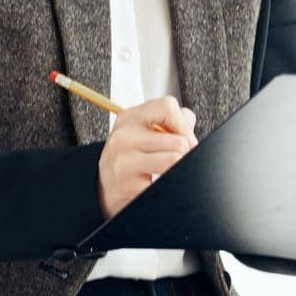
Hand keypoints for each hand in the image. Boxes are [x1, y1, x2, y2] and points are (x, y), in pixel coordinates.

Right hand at [97, 95, 198, 217]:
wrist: (106, 188)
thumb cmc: (132, 155)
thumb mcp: (143, 130)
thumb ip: (171, 120)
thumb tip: (189, 131)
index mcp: (129, 118)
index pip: (168, 107)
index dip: (184, 124)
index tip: (185, 137)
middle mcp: (124, 137)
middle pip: (178, 140)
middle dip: (187, 152)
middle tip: (179, 158)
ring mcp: (124, 162)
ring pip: (174, 160)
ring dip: (179, 168)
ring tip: (168, 170)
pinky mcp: (129, 187)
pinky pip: (166, 183)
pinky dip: (168, 184)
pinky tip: (156, 183)